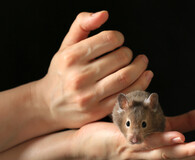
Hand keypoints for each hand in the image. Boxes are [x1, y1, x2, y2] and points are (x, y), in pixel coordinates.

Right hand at [33, 11, 151, 128]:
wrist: (49, 105)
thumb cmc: (61, 73)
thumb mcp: (66, 46)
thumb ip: (81, 25)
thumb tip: (104, 14)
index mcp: (71, 57)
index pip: (108, 39)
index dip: (119, 37)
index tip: (119, 41)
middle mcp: (79, 77)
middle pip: (120, 58)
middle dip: (129, 53)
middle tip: (129, 55)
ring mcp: (89, 96)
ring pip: (126, 77)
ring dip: (140, 67)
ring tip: (142, 62)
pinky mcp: (97, 111)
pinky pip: (126, 95)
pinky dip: (141, 84)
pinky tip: (146, 76)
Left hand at [68, 108, 194, 159]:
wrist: (90, 144)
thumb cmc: (128, 135)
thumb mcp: (161, 127)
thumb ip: (186, 122)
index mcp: (167, 154)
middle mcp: (157, 159)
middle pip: (187, 156)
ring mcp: (142, 154)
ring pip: (170, 155)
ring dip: (190, 152)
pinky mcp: (128, 145)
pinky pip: (147, 144)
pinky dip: (164, 142)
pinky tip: (179, 137)